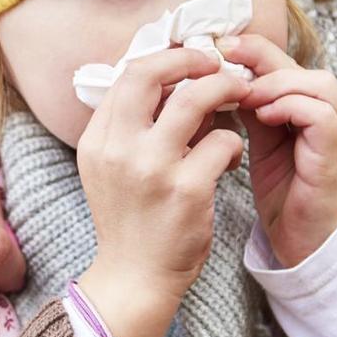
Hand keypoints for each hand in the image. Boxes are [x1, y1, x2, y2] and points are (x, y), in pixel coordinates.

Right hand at [74, 46, 248, 336]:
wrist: (134, 278)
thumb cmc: (130, 220)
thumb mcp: (110, 168)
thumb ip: (130, 127)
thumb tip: (171, 80)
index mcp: (97, 140)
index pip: (127, 74)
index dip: (165, 58)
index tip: (190, 60)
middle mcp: (118, 149)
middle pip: (152, 73)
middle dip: (191, 59)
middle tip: (217, 63)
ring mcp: (152, 168)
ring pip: (195, 99)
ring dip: (223, 89)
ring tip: (239, 95)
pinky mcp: (187, 190)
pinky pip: (223, 142)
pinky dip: (233, 144)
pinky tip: (230, 158)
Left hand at [220, 35, 336, 268]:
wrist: (305, 249)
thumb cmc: (286, 197)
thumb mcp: (265, 142)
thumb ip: (253, 107)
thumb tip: (221, 72)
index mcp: (328, 110)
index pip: (294, 65)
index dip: (256, 51)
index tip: (218, 47)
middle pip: (306, 68)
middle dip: (261, 63)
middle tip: (223, 69)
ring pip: (318, 85)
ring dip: (274, 86)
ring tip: (243, 97)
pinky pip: (322, 116)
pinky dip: (289, 108)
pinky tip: (262, 116)